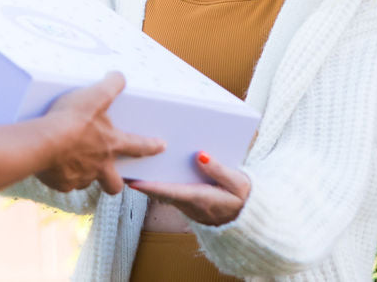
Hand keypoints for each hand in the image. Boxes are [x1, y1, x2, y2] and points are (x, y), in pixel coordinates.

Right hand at [37, 72, 164, 194]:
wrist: (43, 142)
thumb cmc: (72, 119)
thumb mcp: (94, 95)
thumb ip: (111, 85)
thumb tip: (119, 76)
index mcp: (111, 145)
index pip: (139, 147)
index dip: (151, 146)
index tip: (161, 146)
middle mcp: (100, 167)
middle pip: (115, 185)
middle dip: (115, 182)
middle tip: (109, 176)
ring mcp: (81, 178)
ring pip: (86, 182)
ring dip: (82, 175)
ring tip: (71, 161)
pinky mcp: (61, 184)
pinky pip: (63, 184)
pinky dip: (60, 176)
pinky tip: (51, 164)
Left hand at [127, 151, 249, 225]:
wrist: (249, 220)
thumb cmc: (244, 200)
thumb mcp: (238, 184)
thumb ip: (219, 169)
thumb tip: (200, 155)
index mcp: (200, 199)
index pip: (170, 192)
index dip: (150, 187)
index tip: (133, 181)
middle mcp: (189, 205)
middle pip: (161, 191)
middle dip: (144, 180)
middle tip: (127, 165)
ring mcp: (188, 206)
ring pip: (164, 192)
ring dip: (151, 181)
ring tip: (136, 162)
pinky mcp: (189, 203)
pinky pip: (171, 192)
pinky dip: (161, 183)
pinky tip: (155, 168)